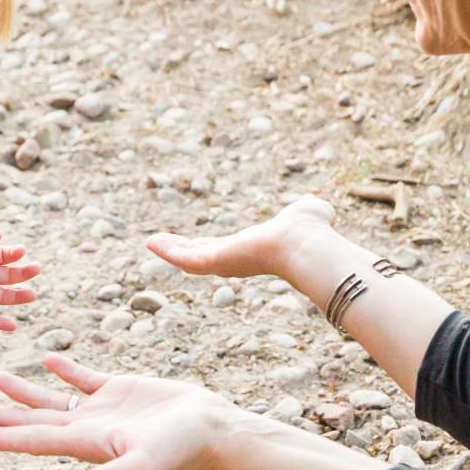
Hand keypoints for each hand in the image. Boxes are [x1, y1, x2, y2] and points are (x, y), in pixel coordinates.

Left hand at [0, 228, 39, 333]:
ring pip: (3, 296)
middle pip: (8, 276)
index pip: (3, 256)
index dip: (13, 254)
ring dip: (18, 296)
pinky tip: (13, 327)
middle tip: (36, 269)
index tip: (21, 252)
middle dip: (22, 273)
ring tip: (32, 295)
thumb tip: (1, 235)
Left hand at [0, 354, 229, 469]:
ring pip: (53, 399)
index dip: (2, 437)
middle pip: (33, 421)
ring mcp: (102, 409)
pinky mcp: (120, 390)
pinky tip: (48, 361)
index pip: (35, 440)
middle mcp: (87, 429)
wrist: (210, 429)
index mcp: (86, 445)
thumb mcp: (141, 467)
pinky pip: (84, 378)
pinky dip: (64, 371)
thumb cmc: (179, 450)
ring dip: (24, 392)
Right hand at [146, 193, 334, 284]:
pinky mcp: (215, 262)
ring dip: (170, 250)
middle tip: (161, 244)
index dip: (208, 246)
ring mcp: (224, 263)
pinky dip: (169, 251)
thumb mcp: (308, 212)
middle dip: (181, 250)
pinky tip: (152, 243)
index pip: (224, 249)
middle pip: (201, 256)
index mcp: (252, 249)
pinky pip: (186, 258)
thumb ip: (309, 210)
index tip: (195, 244)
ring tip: (151, 242)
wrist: (306, 247)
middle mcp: (236, 260)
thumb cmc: (311, 232)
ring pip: (190, 259)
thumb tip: (318, 205)